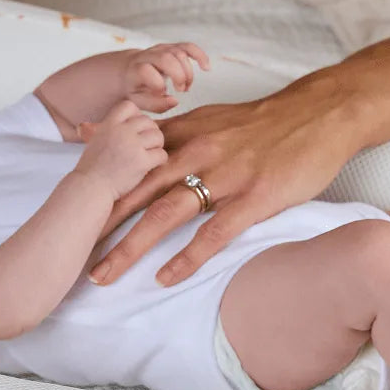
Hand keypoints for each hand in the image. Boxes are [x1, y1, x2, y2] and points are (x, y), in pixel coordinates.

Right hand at [74, 99, 166, 200]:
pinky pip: (161, 154)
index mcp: (109, 125)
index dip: (136, 115)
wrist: (89, 189)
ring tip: (149, 154)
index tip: (134, 129)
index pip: (129, 107)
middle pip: (147, 121)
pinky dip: (159, 160)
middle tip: (145, 145)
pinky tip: (151, 166)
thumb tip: (85, 126)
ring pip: (158, 136)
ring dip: (156, 145)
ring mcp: (133, 146)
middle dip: (149, 132)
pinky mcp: (142, 162)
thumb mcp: (93, 143)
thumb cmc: (90, 170)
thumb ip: (101, 131)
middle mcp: (121, 132)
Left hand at [86, 81, 361, 286]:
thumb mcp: (206, 119)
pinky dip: (188, 257)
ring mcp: (224, 176)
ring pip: (165, 214)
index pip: (128, 167)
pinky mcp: (254, 196)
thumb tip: (127, 139)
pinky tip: (165, 278)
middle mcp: (194, 154)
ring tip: (104, 275)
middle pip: (136, 194)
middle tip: (71, 256)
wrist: (321, 112)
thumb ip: (165, 134)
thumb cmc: (259, 123)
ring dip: (130, 247)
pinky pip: (214, 232)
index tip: (68, 218)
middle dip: (100, 226)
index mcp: (180, 137)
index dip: (97, 194)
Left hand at [124, 42, 209, 113]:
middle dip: (179, 75)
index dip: (157, 85)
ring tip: (186, 88)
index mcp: (136, 69)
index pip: (147, 72)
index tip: (161, 94)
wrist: (127, 69)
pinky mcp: (172, 47)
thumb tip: (176, 101)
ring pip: (180, 53)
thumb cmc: (134, 88)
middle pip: (168, 58)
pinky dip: (200, 56)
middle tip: (181, 90)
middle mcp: (148, 55)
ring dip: (188, 72)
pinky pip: (189, 47)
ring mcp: (161, 49)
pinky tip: (206, 68)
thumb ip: (155, 105)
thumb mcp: (137, 101)